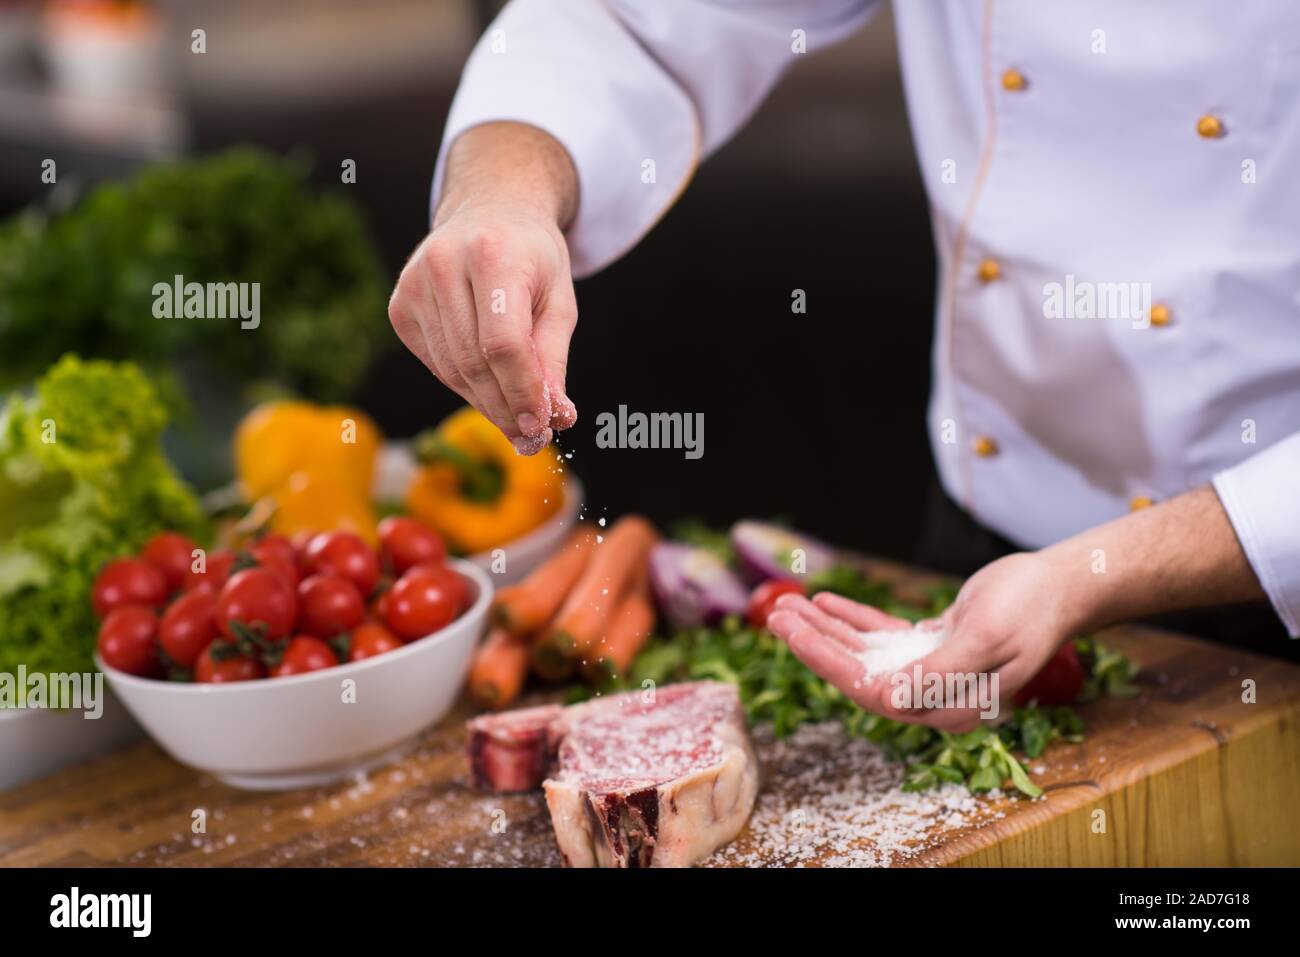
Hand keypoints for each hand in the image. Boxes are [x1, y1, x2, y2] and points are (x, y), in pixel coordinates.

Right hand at [388, 123, 579, 453]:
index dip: (522, 392)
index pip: (503, 344)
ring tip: (518, 422)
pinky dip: (465, 385)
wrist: (488, 211)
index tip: (542, 427)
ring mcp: (414, 284)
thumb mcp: (559, 301)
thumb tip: (557, 418)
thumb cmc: (532, 259)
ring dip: (487, 404)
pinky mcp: (399, 305)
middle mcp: (444, 264)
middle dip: (506, 408)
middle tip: (533, 438)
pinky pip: (436, 364)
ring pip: (452, 371)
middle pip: (474, 363)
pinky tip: (489, 386)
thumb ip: (553, 360)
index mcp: (492, 254)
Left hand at [768, 552, 1075, 730]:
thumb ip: (939, 672)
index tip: (793, 634)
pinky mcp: (932, 646)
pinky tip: (825, 602)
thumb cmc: (1030, 609)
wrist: (1061, 585)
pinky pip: (881, 635)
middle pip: (859, 673)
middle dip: (814, 644)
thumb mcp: (986, 637)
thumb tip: (892, 700)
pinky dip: (852, 618)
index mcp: (949, 705)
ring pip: (865, 652)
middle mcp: (935, 695)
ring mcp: (932, 670)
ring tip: (787, 606)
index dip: (827, 662)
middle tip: (775, 614)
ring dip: (825, 629)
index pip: (872, 691)